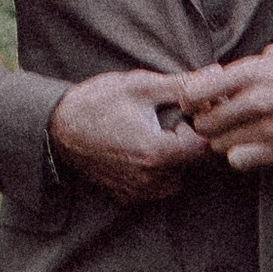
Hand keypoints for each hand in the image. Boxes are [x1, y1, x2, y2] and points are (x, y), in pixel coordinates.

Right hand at [50, 66, 210, 204]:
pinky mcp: (128, 196)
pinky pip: (159, 186)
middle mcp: (151, 179)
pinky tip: (144, 147)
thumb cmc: (97, 103)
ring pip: (179, 177)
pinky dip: (160, 170)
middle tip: (176, 118)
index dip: (205, 126)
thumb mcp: (140, 86)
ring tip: (159, 133)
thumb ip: (182, 84)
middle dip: (192, 140)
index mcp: (157, 153)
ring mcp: (139, 192)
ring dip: (177, 157)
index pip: (206, 146)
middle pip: (194, 164)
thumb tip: (216, 75)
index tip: (193, 111)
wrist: (57, 128)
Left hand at [172, 42, 272, 171]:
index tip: (201, 102)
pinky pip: (239, 161)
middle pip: (203, 124)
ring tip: (239, 133)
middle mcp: (255, 100)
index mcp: (252, 72)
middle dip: (206, 123)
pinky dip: (240, 156)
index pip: (194, 92)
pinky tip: (251, 147)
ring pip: (219, 145)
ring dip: (224, 141)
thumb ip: (247, 68)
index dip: (192, 101)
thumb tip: (221, 77)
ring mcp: (267, 128)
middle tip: (220, 121)